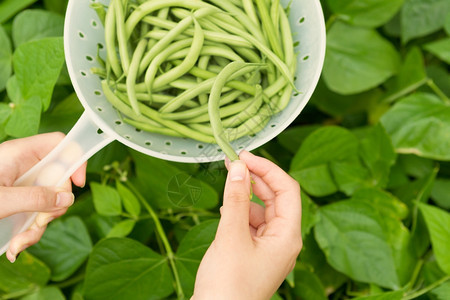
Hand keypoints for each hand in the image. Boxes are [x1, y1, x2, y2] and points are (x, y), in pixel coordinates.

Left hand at [0, 132, 85, 262]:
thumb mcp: (0, 200)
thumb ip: (35, 198)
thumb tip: (67, 199)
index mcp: (19, 154)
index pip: (60, 144)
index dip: (75, 159)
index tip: (78, 184)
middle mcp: (24, 167)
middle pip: (59, 178)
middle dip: (54, 205)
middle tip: (43, 221)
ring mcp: (22, 185)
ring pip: (49, 200)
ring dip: (40, 225)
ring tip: (19, 244)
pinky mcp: (19, 202)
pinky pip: (36, 213)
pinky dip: (30, 232)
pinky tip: (15, 246)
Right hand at [193, 151, 301, 299]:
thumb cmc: (228, 285)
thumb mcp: (231, 236)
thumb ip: (235, 199)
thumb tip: (238, 167)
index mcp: (288, 236)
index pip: (287, 190)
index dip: (268, 169)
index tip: (245, 156)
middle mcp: (284, 240)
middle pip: (276, 198)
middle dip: (256, 178)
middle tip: (233, 162)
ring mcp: (270, 248)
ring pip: (263, 210)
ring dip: (246, 195)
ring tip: (228, 183)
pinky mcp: (255, 254)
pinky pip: (253, 224)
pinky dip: (240, 212)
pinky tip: (227, 208)